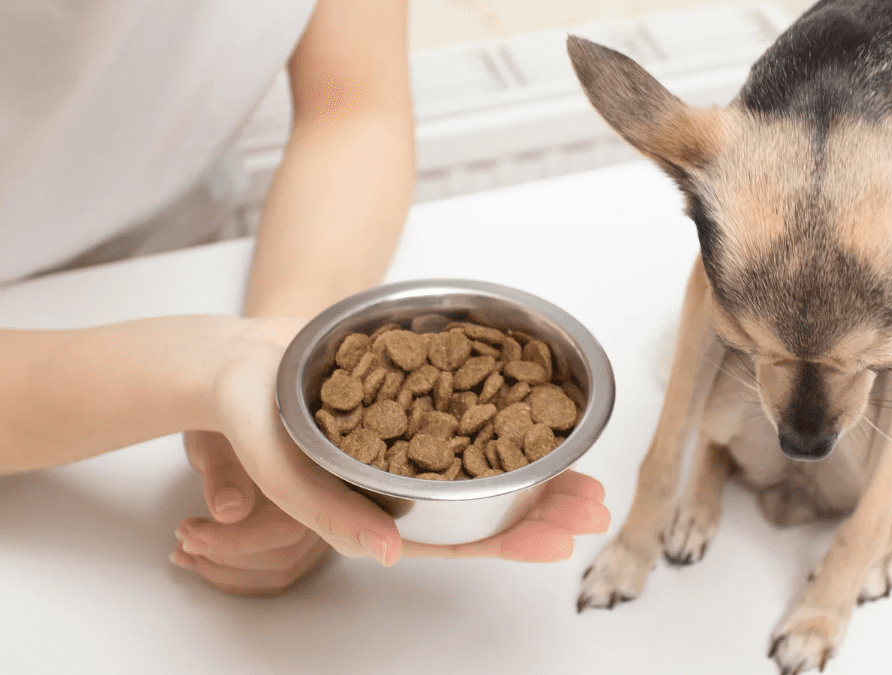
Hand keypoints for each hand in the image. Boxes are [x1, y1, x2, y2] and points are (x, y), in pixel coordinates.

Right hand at [170, 318, 609, 593]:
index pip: (456, 539)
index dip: (510, 542)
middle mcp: (406, 483)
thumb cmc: (250, 416)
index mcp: (380, 512)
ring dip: (539, 470)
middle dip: (544, 508)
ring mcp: (415, 443)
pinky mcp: (419, 401)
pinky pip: (473, 416)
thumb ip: (331, 514)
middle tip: (595, 506)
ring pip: (489, 465)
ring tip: (586, 472)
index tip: (559, 543)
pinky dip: (511, 420)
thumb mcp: (283, 467)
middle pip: (487, 506)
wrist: (238, 359)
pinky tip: (545, 420)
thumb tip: (393, 555)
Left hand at [172, 430, 330, 595]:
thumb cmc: (229, 419)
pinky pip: (277, 572)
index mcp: (313, 473)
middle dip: (225, 558)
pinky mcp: (305, 537)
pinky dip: (236, 575)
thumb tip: (230, 510)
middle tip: (183, 539)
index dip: (234, 542)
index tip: (191, 532)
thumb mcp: (216, 440)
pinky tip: (202, 559)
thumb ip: (224, 473)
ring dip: (227, 571)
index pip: (284, 530)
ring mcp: (319, 523)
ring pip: (279, 571)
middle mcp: (328, 503)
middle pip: (283, 558)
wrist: (239, 408)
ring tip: (186, 550)